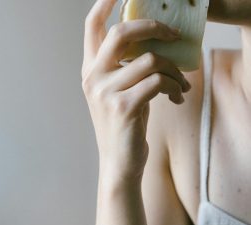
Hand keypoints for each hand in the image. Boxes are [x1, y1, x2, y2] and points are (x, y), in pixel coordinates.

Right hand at [81, 0, 190, 182]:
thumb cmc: (123, 125)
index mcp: (90, 72)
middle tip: (174, 36)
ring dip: (174, 70)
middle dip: (154, 27)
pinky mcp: (124, 107)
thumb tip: (154, 45)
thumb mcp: (119, 93)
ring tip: (181, 85)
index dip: (105, 3)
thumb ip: (125, 68)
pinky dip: (174, 87)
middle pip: (122, 32)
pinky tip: (176, 98)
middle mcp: (93, 78)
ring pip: (150, 60)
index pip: (92, 28)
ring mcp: (105, 93)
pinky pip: (158, 81)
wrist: (118, 161)